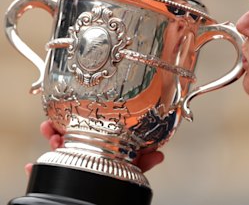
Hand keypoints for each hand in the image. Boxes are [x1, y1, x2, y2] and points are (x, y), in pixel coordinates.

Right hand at [25, 120, 164, 174]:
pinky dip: (37, 169)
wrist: (110, 196)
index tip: (74, 111)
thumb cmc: (121, 176)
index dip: (83, 120)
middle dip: (61, 128)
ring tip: (48, 135)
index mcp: (102, 147)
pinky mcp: (63, 176)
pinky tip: (31, 166)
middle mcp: (86, 152)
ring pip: (57, 149)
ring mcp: (74, 164)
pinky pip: (46, 172)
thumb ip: (143, 162)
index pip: (92, 129)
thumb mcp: (132, 168)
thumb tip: (159, 155)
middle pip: (70, 136)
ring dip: (50, 141)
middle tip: (54, 124)